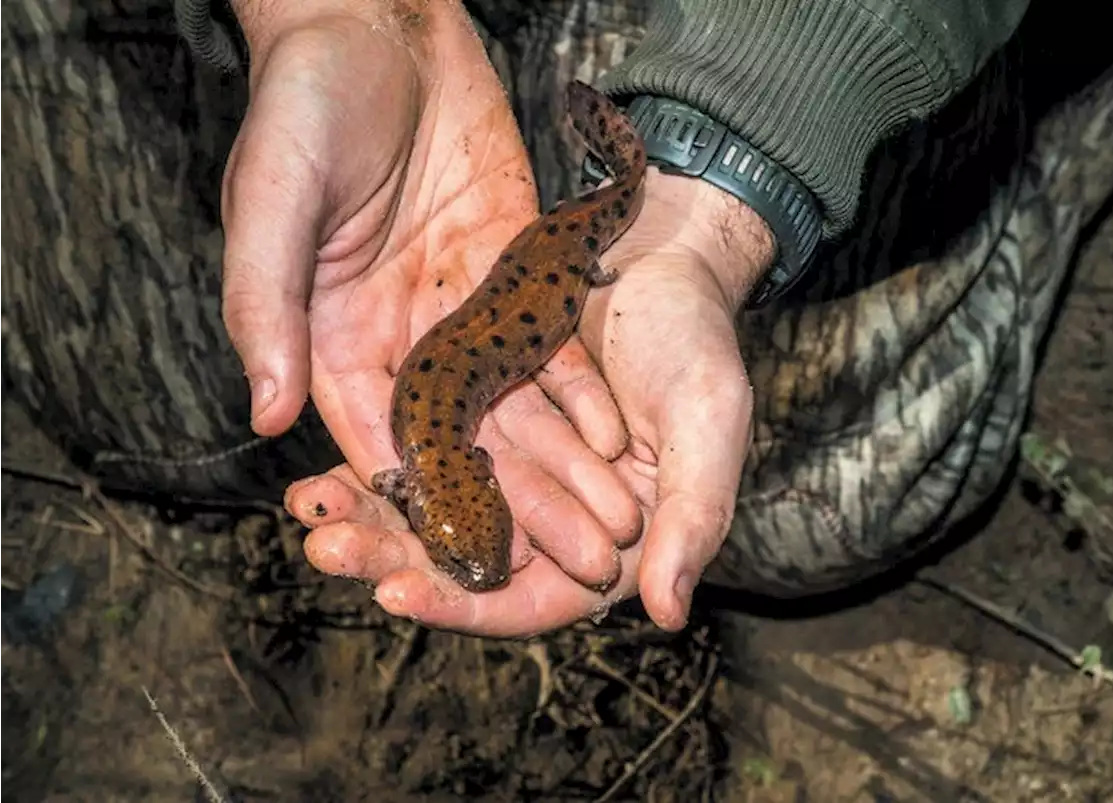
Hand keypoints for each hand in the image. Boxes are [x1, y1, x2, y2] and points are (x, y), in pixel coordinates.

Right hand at [220, 0, 638, 586]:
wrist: (378, 26)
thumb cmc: (303, 105)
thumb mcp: (270, 203)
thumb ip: (266, 308)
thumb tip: (263, 417)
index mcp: (332, 340)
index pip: (381, 444)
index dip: (429, 507)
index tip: (478, 568)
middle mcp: (401, 340)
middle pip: (466, 444)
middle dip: (522, 506)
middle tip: (578, 564)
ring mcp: (459, 310)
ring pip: (516, 408)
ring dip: (565, 468)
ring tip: (613, 525)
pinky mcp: (510, 272)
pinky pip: (547, 345)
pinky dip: (580, 394)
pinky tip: (618, 440)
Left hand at [287, 170, 775, 633]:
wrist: (662, 255)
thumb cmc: (698, 342)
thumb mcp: (707, 427)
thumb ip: (693, 519)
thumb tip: (666, 612)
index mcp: (604, 540)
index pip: (527, 599)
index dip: (464, 604)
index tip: (399, 595)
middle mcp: (547, 515)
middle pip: (459, 562)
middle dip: (390, 558)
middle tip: (327, 547)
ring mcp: (506, 466)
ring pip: (428, 511)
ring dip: (369, 512)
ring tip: (309, 504)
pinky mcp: (476, 415)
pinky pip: (418, 452)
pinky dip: (378, 459)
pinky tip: (326, 459)